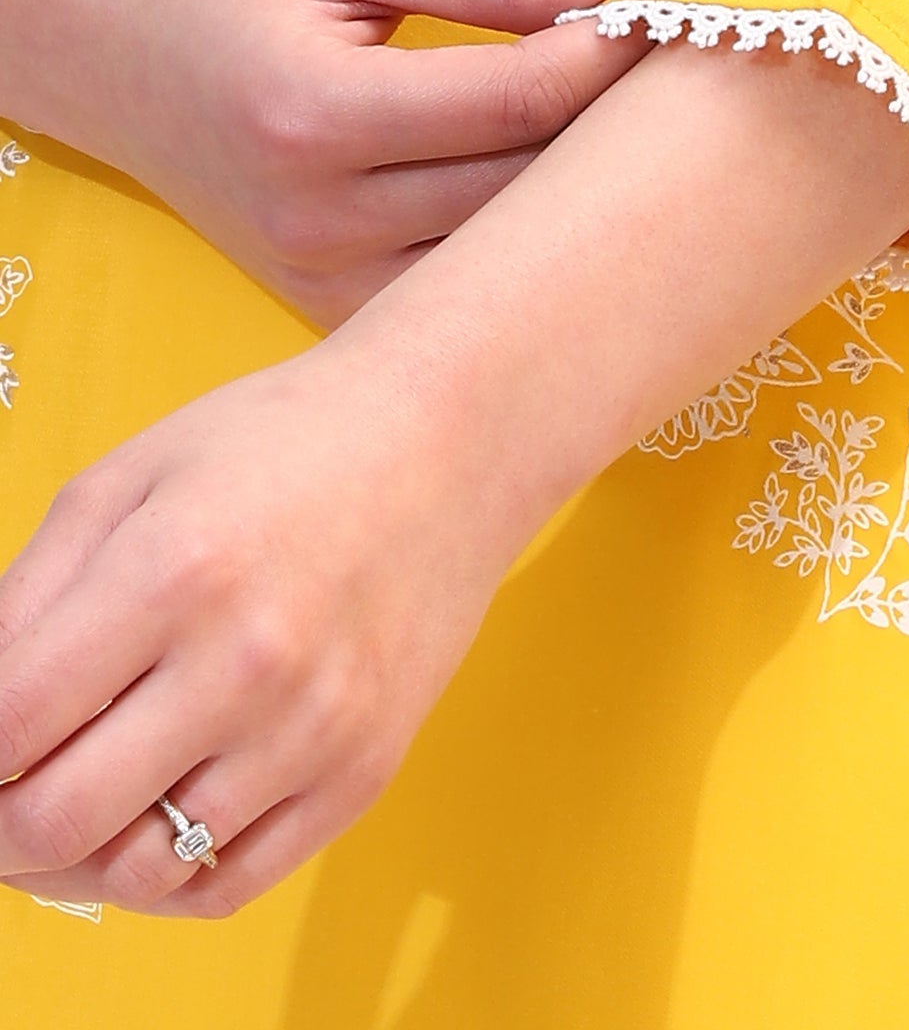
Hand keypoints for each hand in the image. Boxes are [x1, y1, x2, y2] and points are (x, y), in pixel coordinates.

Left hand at [0, 331, 526, 919]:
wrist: (446, 443)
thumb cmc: (281, 444)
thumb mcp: (130, 477)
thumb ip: (27, 593)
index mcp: (172, 570)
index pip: (7, 725)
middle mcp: (245, 662)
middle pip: (57, 822)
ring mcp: (312, 728)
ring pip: (141, 873)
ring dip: (74, 862)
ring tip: (68, 810)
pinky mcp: (362, 771)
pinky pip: (231, 885)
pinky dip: (164, 880)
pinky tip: (146, 827)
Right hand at [2, 0, 644, 324]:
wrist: (97, 42)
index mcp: (317, 115)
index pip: (520, 100)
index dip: (615, 55)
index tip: (671, 12)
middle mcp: (317, 221)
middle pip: (527, 191)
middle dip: (618, 129)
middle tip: (681, 74)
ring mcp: (318, 283)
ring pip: (506, 261)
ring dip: (581, 202)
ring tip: (636, 137)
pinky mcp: (324, 311)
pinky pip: (460, 300)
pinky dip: (519, 253)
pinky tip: (562, 200)